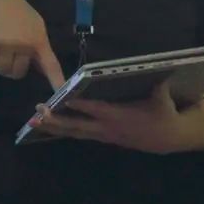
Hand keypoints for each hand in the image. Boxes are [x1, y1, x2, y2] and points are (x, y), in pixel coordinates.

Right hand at [0, 0, 65, 90]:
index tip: (65, 96)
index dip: (57, 82)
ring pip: (2, 70)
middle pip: (18, 73)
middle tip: (9, 51)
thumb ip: (38, 47)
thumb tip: (43, 70)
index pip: (51, 65)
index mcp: (39, 39)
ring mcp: (6, 44)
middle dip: (13, 67)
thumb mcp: (34, 25)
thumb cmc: (15, 11)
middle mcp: (24, 44)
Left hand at [29, 80, 196, 153]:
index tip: (62, 99)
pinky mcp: (104, 139)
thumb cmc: (164, 112)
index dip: (78, 105)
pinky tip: (51, 127)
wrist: (169, 138)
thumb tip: (147, 64)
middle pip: (77, 125)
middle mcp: (108, 128)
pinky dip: (65, 130)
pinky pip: (81, 135)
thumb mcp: (160, 94)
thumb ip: (152, 80)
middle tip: (37, 112)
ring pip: (75, 133)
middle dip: (56, 119)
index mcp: (119, 116)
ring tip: (35, 121)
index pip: (95, 109)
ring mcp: (104, 136)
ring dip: (55, 127)